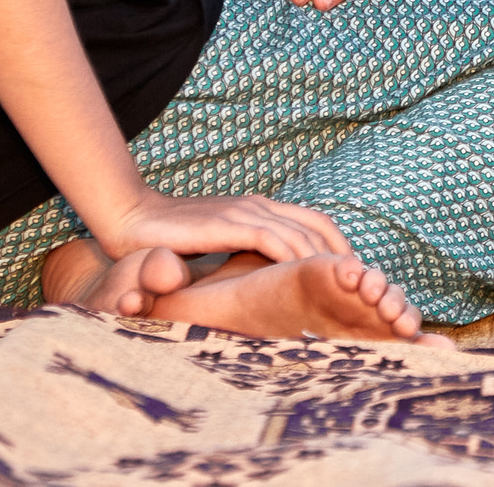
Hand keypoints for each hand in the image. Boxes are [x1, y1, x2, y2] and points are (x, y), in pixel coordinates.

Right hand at [101, 189, 354, 265]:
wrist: (131, 219)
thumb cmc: (172, 238)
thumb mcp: (219, 241)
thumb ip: (244, 250)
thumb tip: (267, 276)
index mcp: (259, 208)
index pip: (315, 221)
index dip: (340, 246)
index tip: (354, 275)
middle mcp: (258, 206)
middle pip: (318, 226)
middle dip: (344, 256)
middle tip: (361, 287)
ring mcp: (244, 212)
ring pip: (301, 234)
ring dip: (327, 260)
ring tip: (344, 288)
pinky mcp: (229, 224)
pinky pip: (273, 240)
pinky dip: (296, 258)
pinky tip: (308, 279)